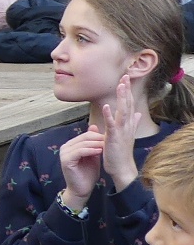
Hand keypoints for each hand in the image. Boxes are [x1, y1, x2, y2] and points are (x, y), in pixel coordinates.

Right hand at [59, 125, 106, 206]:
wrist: (82, 190)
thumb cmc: (88, 174)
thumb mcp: (93, 156)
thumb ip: (93, 144)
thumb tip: (95, 127)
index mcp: (71, 145)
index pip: (85, 135)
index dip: (98, 136)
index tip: (111, 138)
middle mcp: (65, 147)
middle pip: (83, 137)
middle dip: (98, 139)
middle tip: (110, 140)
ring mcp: (64, 153)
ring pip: (82, 144)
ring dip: (96, 144)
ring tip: (107, 145)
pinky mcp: (66, 160)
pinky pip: (79, 151)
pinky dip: (90, 150)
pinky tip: (100, 151)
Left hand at [102, 75, 149, 190]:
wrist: (122, 168)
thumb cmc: (121, 152)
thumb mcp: (126, 134)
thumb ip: (132, 123)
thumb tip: (138, 113)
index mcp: (128, 124)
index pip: (128, 104)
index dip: (127, 91)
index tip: (125, 78)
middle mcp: (127, 126)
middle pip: (127, 105)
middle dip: (126, 90)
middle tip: (125, 76)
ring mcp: (121, 131)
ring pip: (123, 111)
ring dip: (121, 98)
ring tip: (120, 86)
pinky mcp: (114, 137)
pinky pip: (112, 124)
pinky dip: (109, 115)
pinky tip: (107, 106)